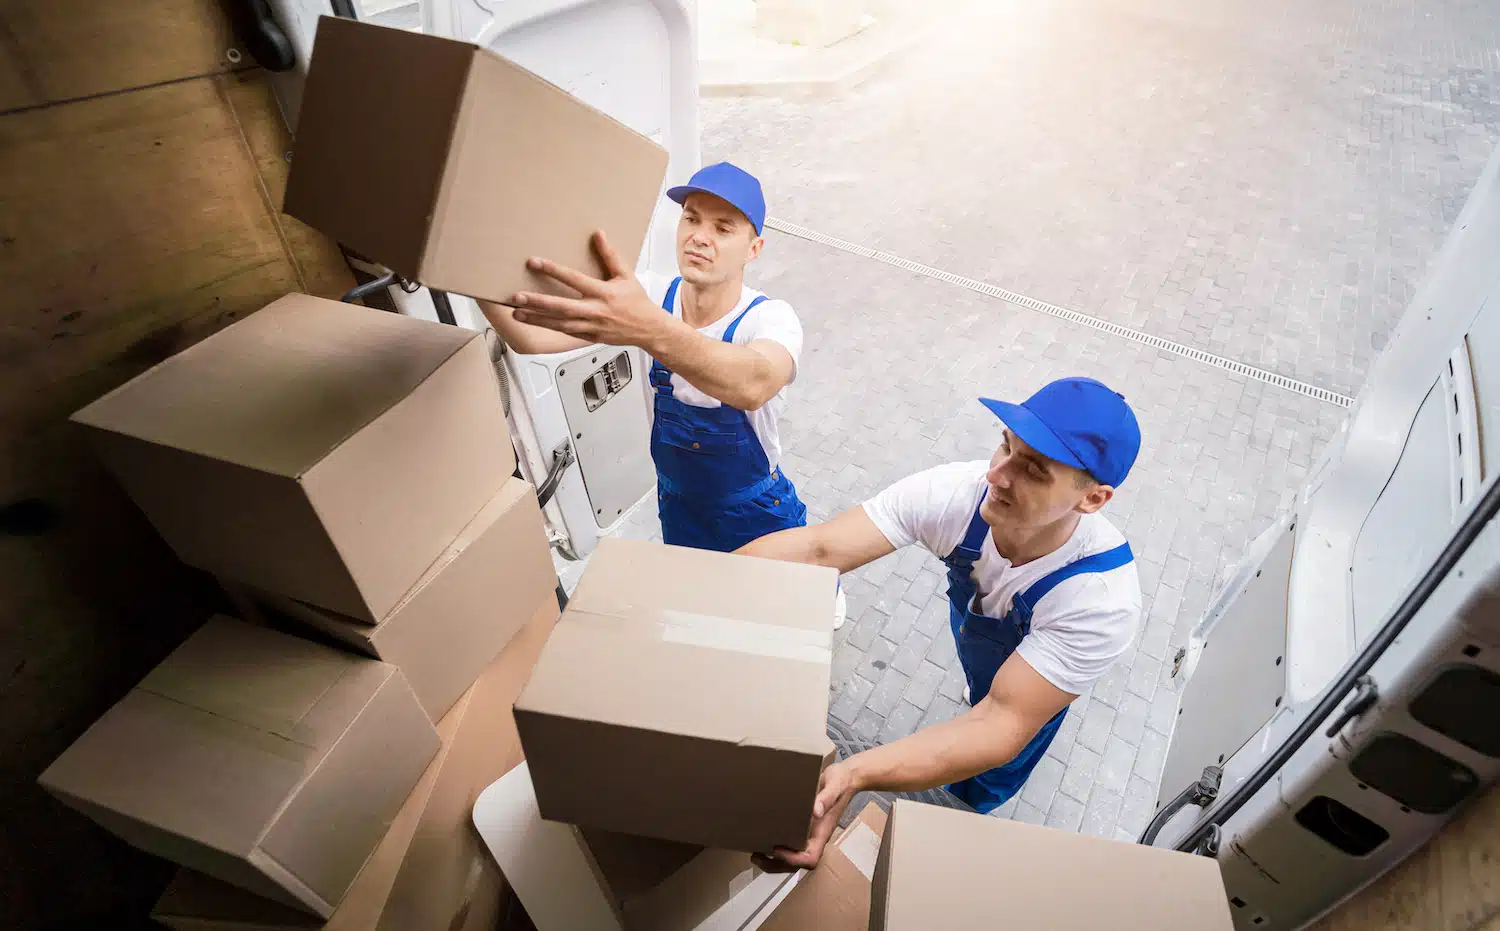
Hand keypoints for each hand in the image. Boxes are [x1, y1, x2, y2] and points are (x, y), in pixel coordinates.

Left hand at [510, 231, 667, 349]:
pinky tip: (534, 323)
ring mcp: (591, 326)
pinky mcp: (589, 337)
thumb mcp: (626, 275)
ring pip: (559, 324)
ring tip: (517, 313)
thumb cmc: (637, 302)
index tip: (534, 262)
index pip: (573, 279)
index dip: (553, 270)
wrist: (648, 329)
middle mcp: (595, 311)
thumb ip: (610, 255)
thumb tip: (598, 235)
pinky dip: (548, 329)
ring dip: (536, 319)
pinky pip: (565, 333)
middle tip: (516, 297)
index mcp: (603, 293)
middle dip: (537, 302)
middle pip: (561, 307)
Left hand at [752, 759, 859, 872]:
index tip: (777, 849)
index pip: (810, 857)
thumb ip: (827, 797)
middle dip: (777, 865)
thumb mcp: (835, 785)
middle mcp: (815, 837)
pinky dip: (776, 847)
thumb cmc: (841, 781)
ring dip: (774, 860)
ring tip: (755, 854)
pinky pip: (791, 843)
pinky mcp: (802, 826)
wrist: (845, 777)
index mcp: (822, 832)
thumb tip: (815, 811)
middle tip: (756, 857)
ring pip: (792, 856)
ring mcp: (809, 834)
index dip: (794, 859)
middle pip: (798, 863)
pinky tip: (763, 838)